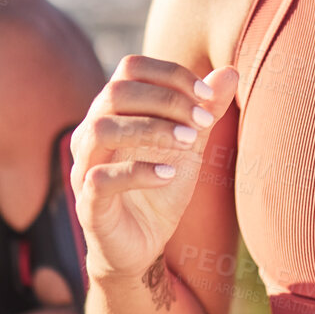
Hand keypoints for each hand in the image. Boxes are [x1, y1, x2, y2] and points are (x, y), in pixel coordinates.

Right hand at [70, 56, 236, 282]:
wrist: (143, 245)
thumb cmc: (160, 187)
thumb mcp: (191, 146)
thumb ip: (206, 110)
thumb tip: (230, 72)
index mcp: (114, 111)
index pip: (131, 68)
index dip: (171, 74)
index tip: (208, 94)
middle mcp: (92, 132)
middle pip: (116, 91)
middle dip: (166, 99)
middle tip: (203, 120)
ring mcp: (84, 167)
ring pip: (102, 129)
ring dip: (152, 129)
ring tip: (190, 142)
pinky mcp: (87, 203)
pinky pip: (101, 178)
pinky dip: (138, 172)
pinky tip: (170, 175)